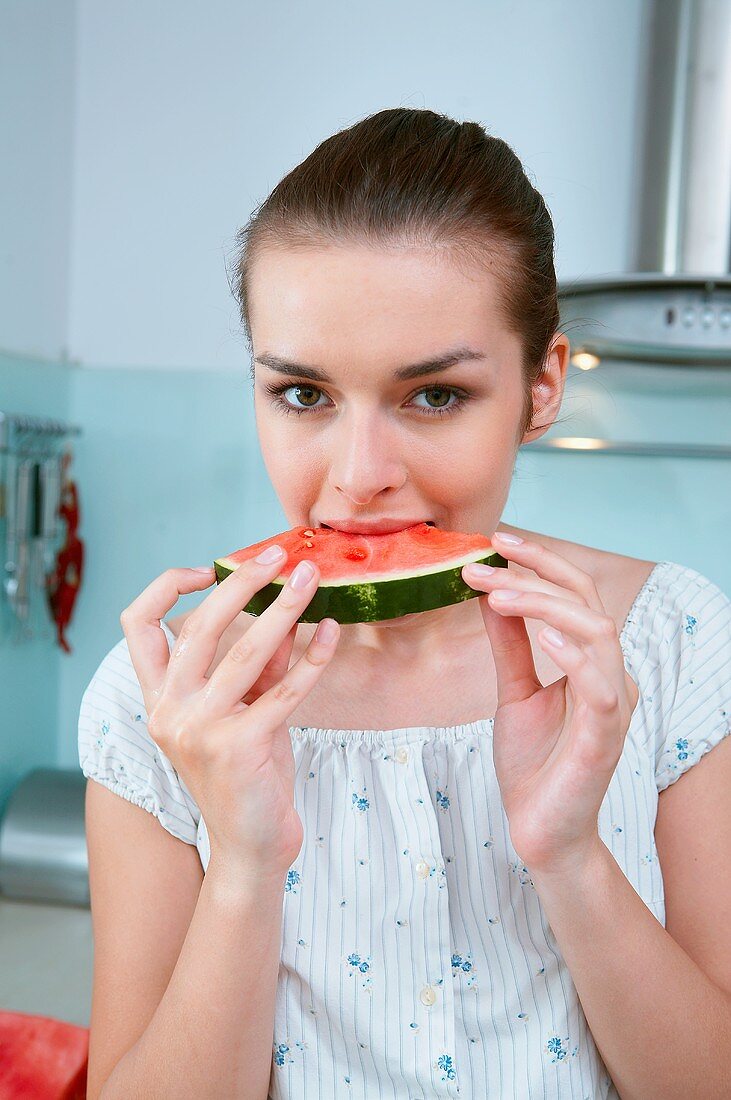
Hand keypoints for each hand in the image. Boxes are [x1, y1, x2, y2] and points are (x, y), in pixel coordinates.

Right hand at [120, 553, 339, 882]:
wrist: (251, 848)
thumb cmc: (248, 777)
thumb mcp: (247, 710)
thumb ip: (261, 664)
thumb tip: (284, 608)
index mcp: (160, 699)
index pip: (138, 627)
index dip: (166, 589)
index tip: (207, 567)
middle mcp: (169, 712)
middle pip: (198, 627)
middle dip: (241, 582)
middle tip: (279, 556)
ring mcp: (199, 731)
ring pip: (245, 651)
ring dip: (283, 608)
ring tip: (310, 578)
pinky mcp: (239, 748)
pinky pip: (284, 690)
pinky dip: (313, 658)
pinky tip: (330, 633)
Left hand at [462, 533, 638, 876]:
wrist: (538, 831)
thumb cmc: (534, 763)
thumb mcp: (514, 691)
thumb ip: (508, 644)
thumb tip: (489, 592)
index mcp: (592, 662)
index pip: (575, 594)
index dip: (539, 563)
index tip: (496, 541)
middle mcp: (610, 675)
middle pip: (586, 602)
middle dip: (535, 573)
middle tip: (485, 561)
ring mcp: (612, 706)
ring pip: (597, 633)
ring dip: (545, 607)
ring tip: (497, 594)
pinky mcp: (604, 739)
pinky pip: (601, 688)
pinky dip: (574, 657)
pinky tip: (543, 638)